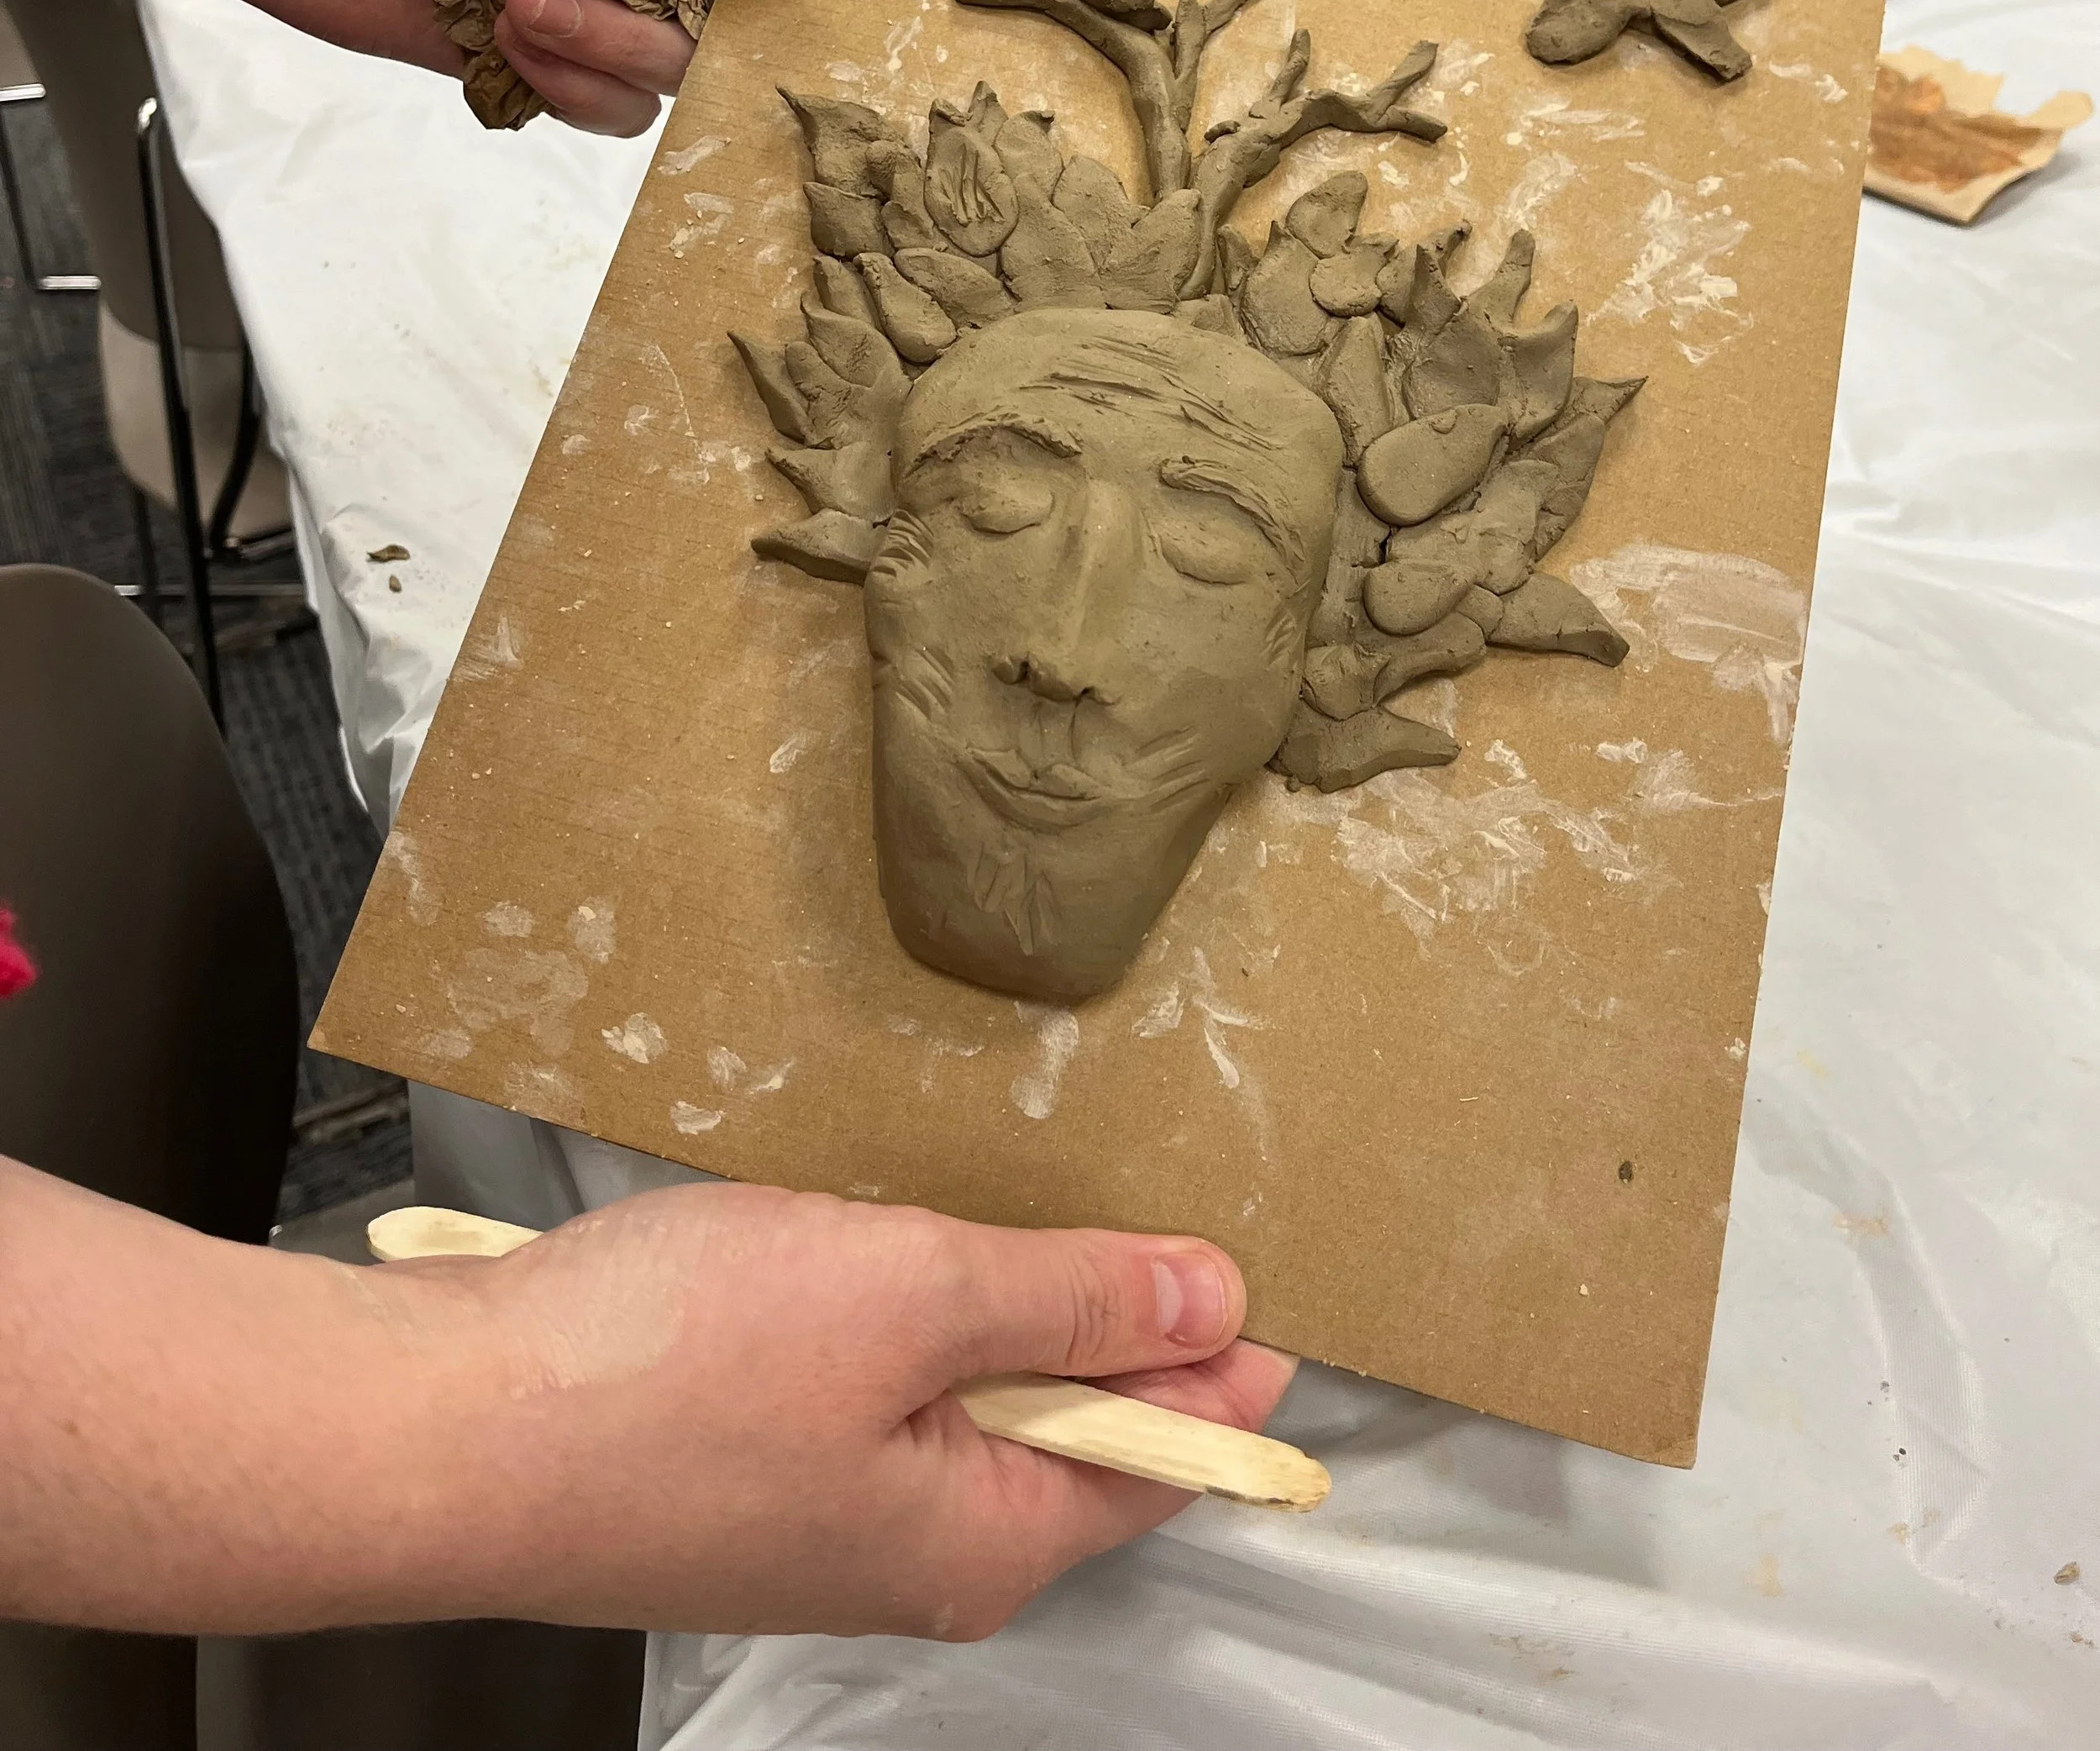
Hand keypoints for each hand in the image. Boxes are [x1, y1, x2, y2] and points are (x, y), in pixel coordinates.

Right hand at [3, 1160, 1295, 1637]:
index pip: (1157, 1459)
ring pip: (956, 1405)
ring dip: (994, 1314)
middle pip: (1058, 1436)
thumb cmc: (671, 1370)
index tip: (1263, 1278)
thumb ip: (1067, 1302)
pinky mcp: (729, 1469)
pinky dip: (895, 1318)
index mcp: (981, 1541)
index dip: (1216, 1366)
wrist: (437, 1433)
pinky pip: (864, 1392)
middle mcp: (910, 1556)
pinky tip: (876, 1249)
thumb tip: (1218, 1301)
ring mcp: (812, 1518)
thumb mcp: (909, 1296)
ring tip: (1025, 1213)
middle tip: (1153, 1217)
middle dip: (1107, 1335)